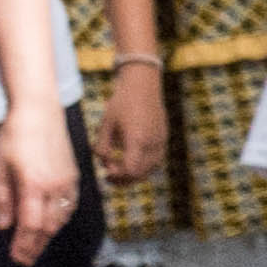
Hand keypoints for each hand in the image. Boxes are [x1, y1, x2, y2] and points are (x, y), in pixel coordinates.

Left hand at [0, 113, 74, 261]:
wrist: (40, 111)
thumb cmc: (13, 136)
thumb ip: (2, 199)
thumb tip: (4, 226)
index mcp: (34, 186)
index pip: (31, 225)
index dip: (24, 244)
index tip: (16, 258)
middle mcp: (55, 188)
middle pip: (48, 226)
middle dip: (36, 245)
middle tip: (25, 259)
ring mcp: (68, 182)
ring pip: (62, 218)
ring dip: (49, 234)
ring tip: (36, 244)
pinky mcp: (74, 176)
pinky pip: (70, 205)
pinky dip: (61, 219)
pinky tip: (52, 223)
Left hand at [93, 65, 162, 186]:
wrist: (143, 86)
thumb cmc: (121, 104)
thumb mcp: (105, 125)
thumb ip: (102, 147)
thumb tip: (104, 164)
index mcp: (137, 140)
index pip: (131, 171)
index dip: (118, 176)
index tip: (106, 173)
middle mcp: (153, 143)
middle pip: (141, 174)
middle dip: (124, 179)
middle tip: (109, 177)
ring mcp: (161, 141)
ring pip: (150, 169)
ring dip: (134, 174)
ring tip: (119, 172)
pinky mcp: (163, 139)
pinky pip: (155, 160)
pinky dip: (143, 166)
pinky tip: (131, 161)